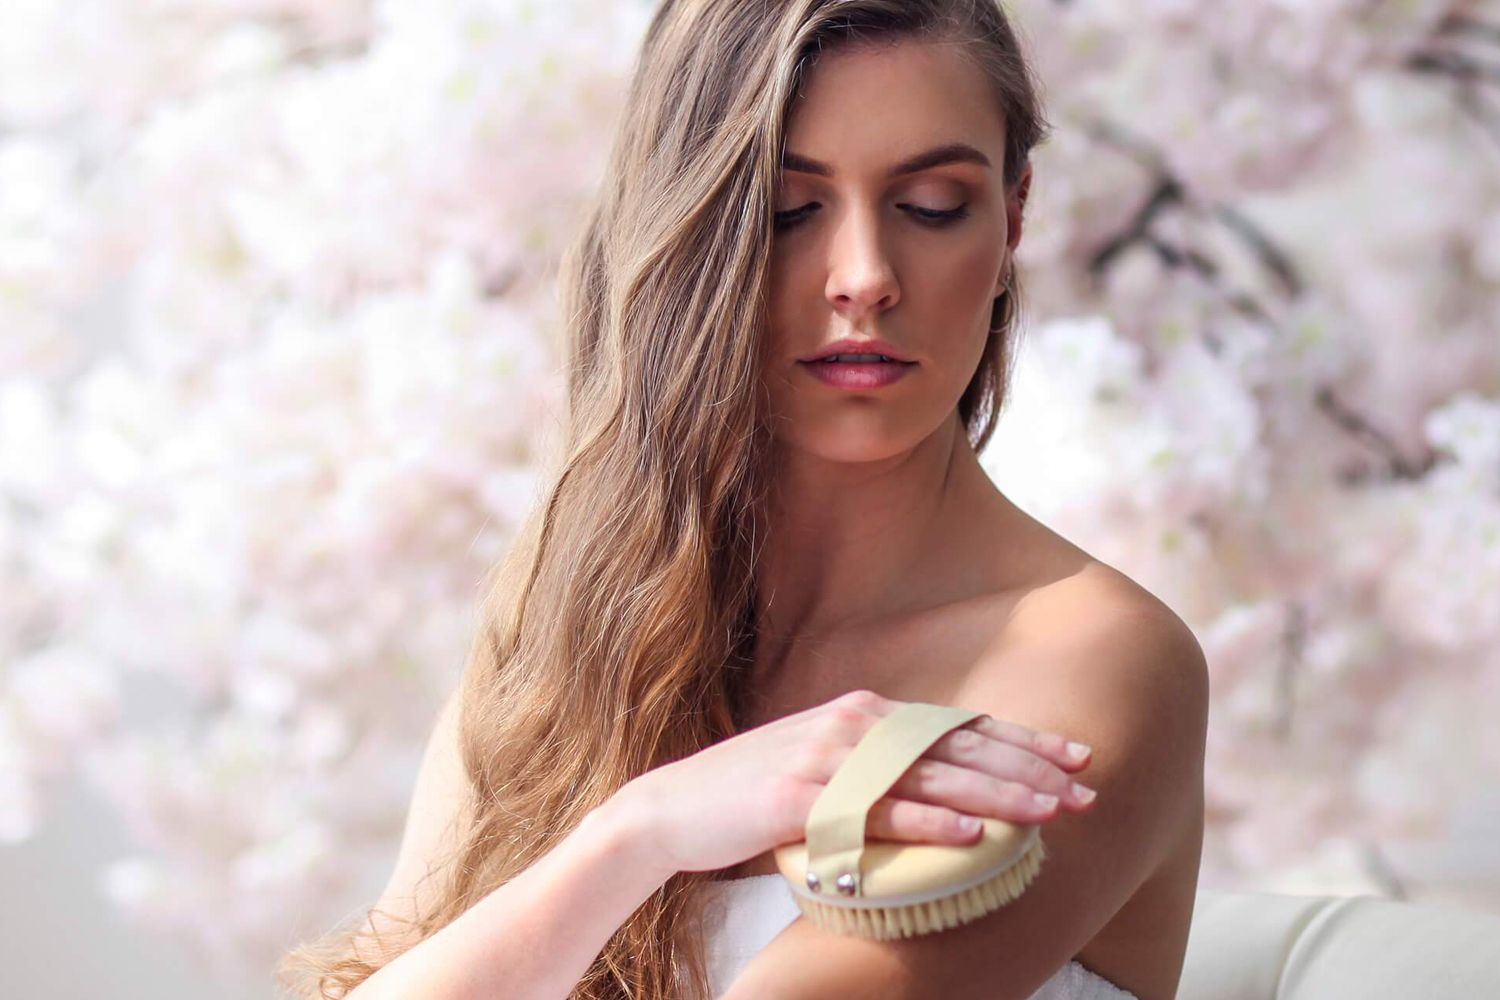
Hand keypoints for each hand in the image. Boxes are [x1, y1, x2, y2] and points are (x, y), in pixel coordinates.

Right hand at [610, 688, 1096, 876]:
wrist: (671, 809)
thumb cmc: (755, 795)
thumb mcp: (827, 767)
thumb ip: (880, 767)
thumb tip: (946, 792)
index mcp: (865, 713)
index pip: (960, 726)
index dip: (1023, 741)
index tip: (1078, 757)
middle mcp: (855, 725)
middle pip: (959, 747)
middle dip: (1029, 768)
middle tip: (1086, 788)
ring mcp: (828, 759)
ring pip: (932, 779)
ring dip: (998, 797)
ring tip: (1051, 812)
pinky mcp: (802, 800)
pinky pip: (880, 814)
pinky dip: (931, 825)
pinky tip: (975, 837)